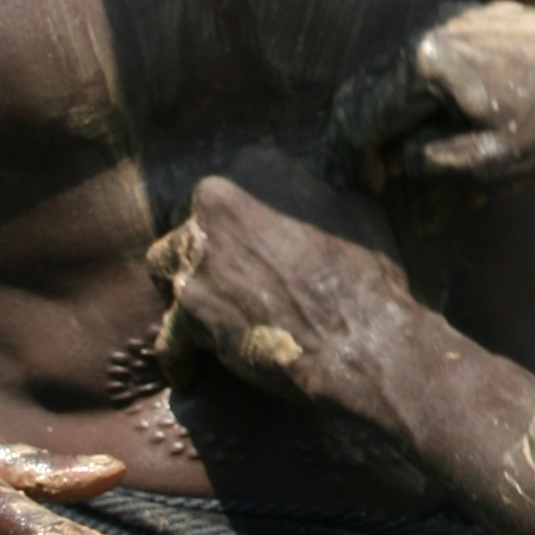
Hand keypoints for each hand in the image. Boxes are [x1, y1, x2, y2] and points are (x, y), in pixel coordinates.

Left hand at [147, 149, 438, 504]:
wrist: (362, 338)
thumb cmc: (369, 272)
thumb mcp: (357, 207)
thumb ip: (322, 191)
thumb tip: (328, 188)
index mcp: (256, 166)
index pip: (225, 187)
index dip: (233, 219)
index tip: (244, 241)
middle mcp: (216, 202)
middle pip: (186, 221)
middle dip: (200, 247)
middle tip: (224, 275)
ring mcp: (197, 256)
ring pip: (165, 266)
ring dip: (182, 285)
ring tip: (201, 309)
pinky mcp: (190, 309)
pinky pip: (168, 333)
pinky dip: (178, 353)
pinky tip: (187, 369)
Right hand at [334, 6, 534, 190]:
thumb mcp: (483, 168)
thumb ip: (421, 163)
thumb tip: (390, 158)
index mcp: (422, 63)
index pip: (357, 115)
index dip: (347, 161)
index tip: (352, 192)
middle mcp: (431, 26)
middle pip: (369, 85)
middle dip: (362, 134)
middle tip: (364, 178)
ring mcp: (458, 16)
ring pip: (400, 69)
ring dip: (392, 112)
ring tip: (399, 157)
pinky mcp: (485, 17)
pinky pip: (433, 56)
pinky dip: (423, 90)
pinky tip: (439, 122)